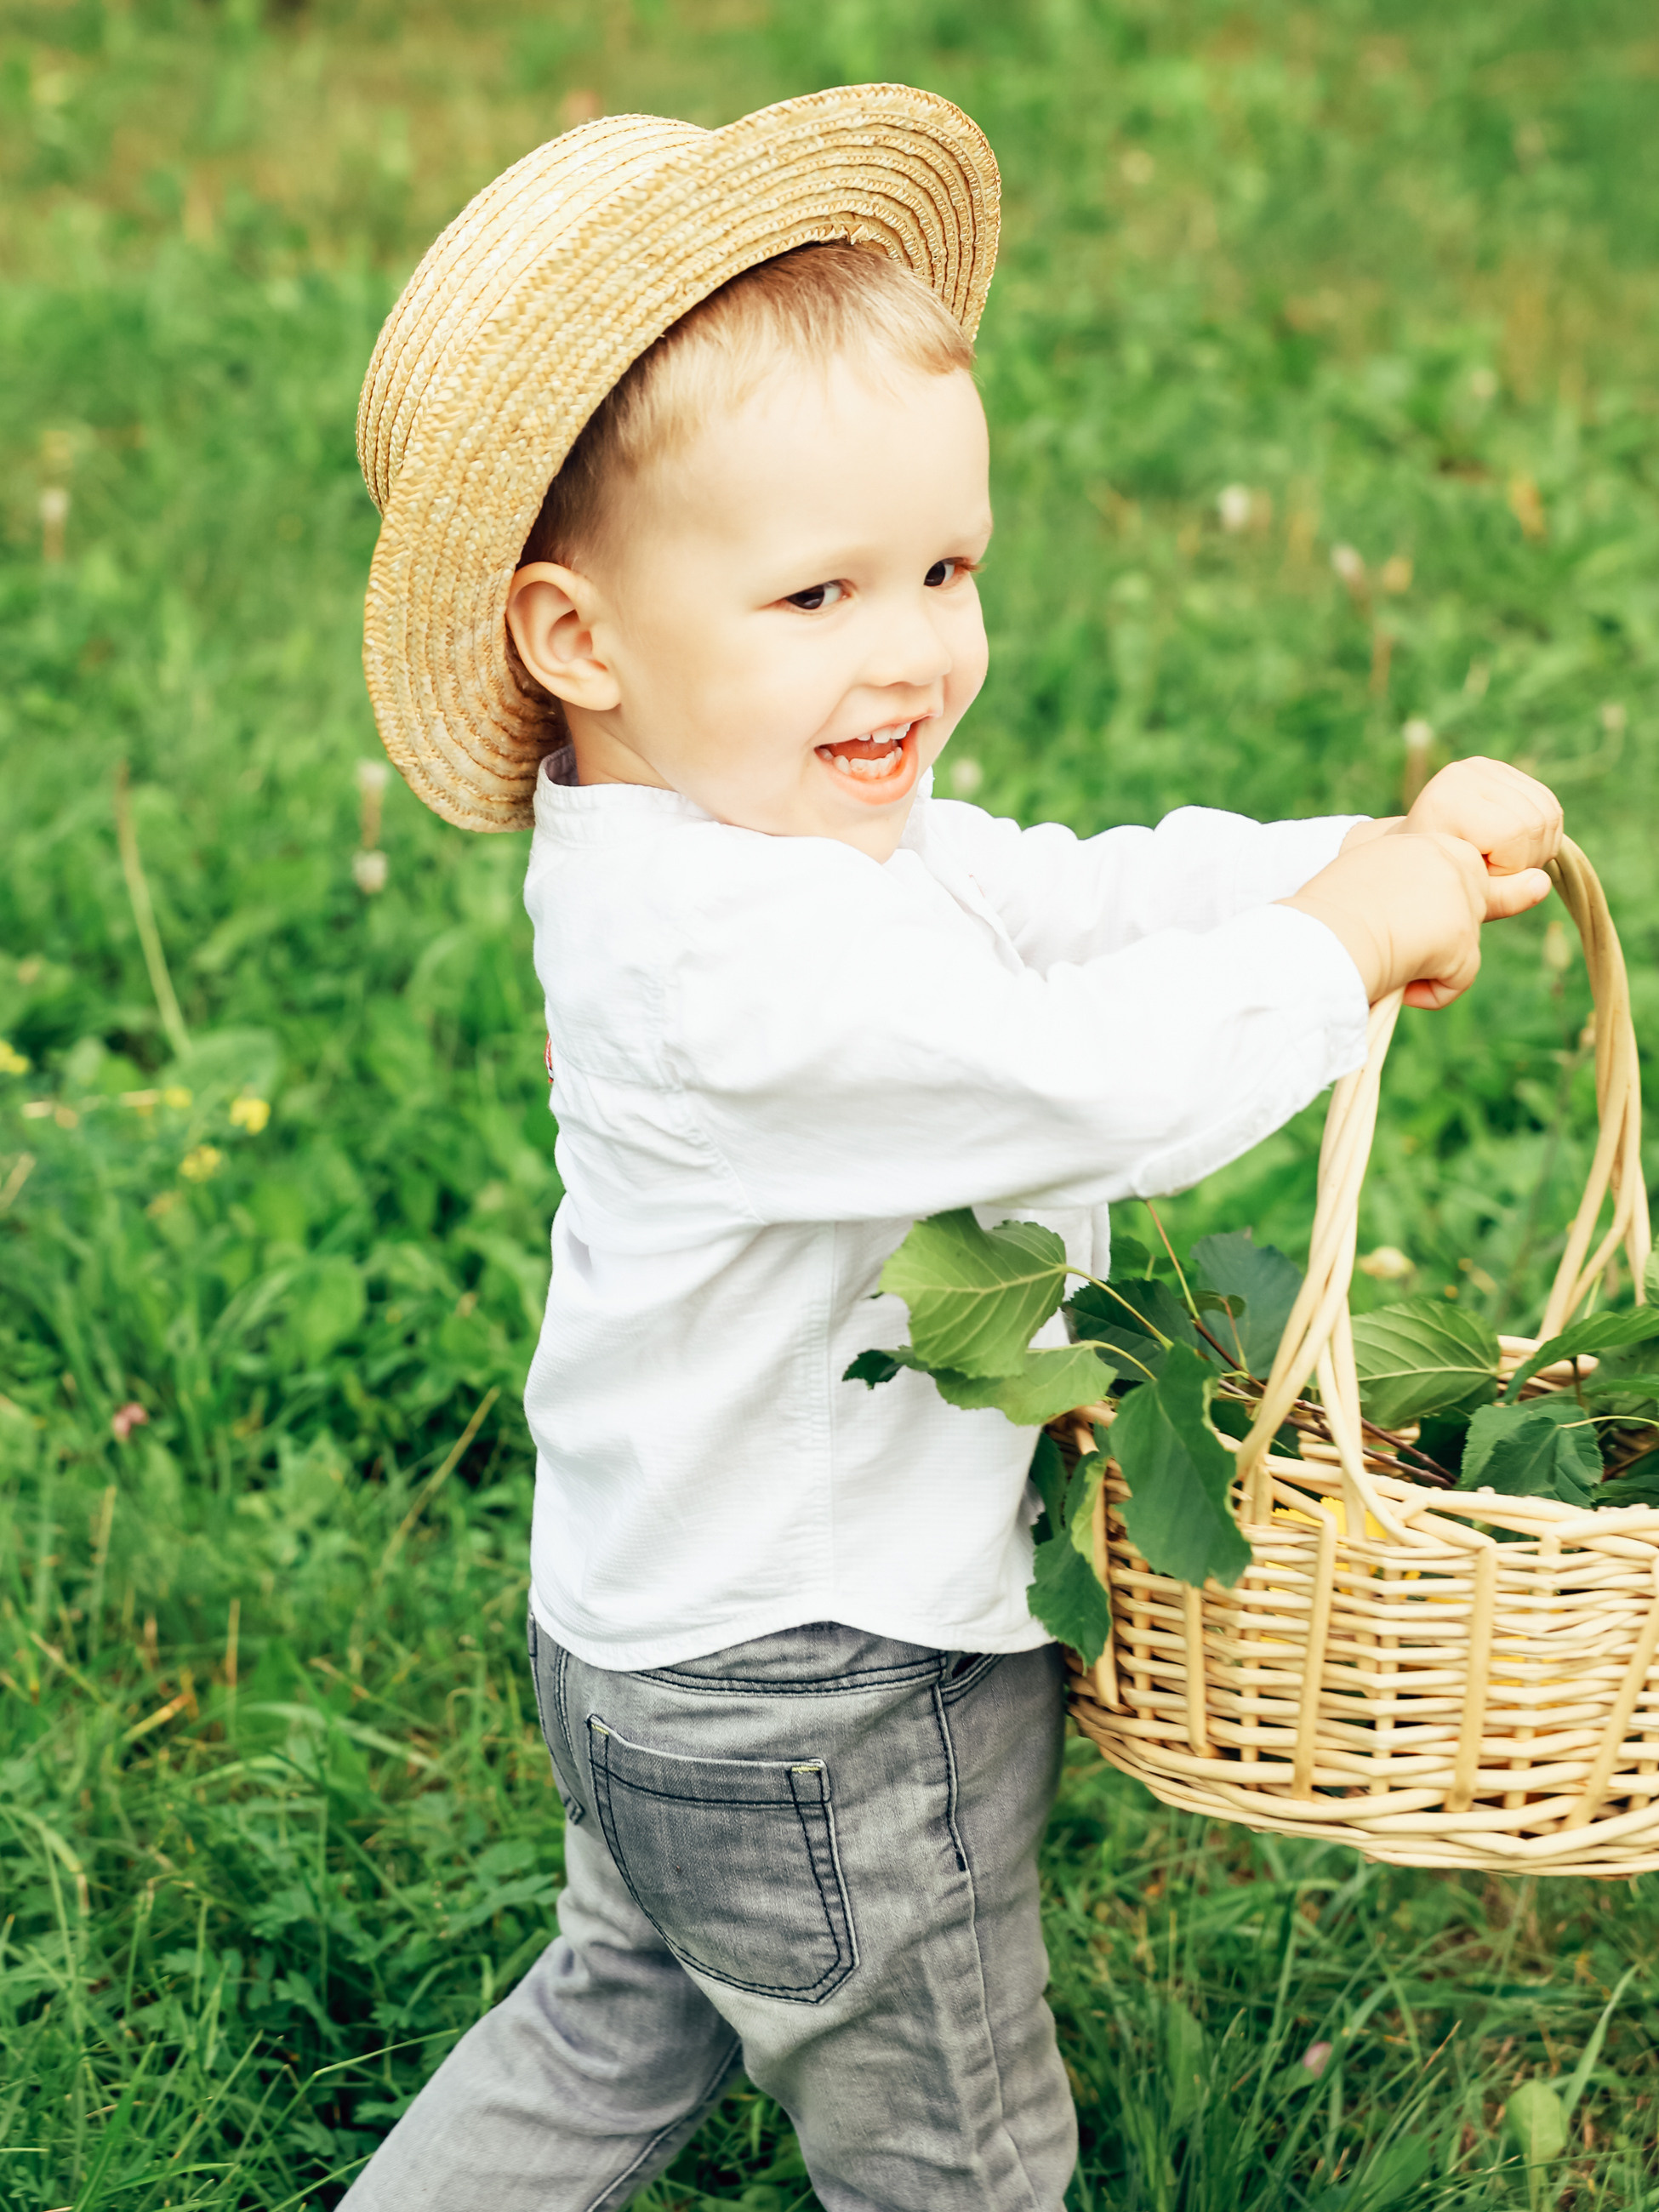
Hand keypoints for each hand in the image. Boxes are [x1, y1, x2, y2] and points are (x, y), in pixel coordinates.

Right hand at [1284, 830, 1551, 1008]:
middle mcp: (1450, 861)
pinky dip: (1432, 992)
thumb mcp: (1364, 875)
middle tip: (1395, 944)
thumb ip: (1399, 880)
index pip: (1455, 872)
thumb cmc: (1325, 913)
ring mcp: (1461, 900)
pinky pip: (1459, 978)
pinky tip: (1401, 987)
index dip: (1432, 906)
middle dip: (1441, 933)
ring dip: (1432, 964)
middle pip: (1470, 907)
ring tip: (1390, 963)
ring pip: (1464, 945)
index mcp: (1423, 841)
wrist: (1323, 935)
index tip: (1395, 920)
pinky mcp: (1463, 938)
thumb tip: (1414, 912)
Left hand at [1343, 756, 1563, 879]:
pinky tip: (1516, 847)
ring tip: (1504, 861)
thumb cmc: (1438, 877)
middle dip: (1527, 859)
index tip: (1483, 876)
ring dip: (1538, 849)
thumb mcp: (1467, 894)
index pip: (1511, 833)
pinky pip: (1548, 805)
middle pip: (1534, 822)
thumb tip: (1542, 884)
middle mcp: (1466, 774)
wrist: (1418, 850)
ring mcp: (1486, 767)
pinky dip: (1543, 835)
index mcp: (1448, 800)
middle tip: (1497, 872)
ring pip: (1548, 813)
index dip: (1510, 866)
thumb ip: (1504, 897)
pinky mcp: (1503, 770)